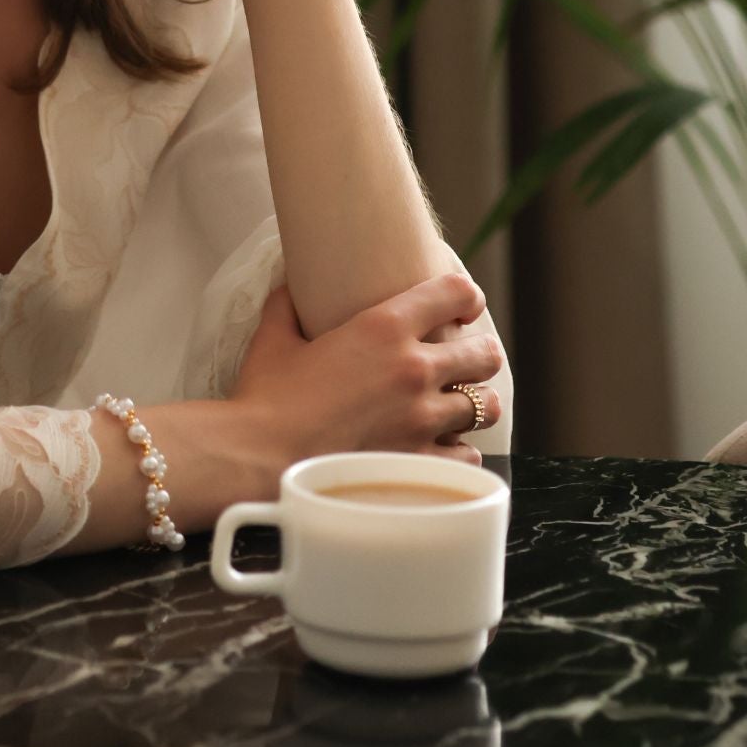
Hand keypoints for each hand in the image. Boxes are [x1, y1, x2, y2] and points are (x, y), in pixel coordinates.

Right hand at [227, 269, 504, 471]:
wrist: (261, 457)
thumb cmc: (266, 398)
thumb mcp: (274, 339)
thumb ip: (288, 306)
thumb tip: (288, 284)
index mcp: (383, 327)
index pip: (454, 293)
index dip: (466, 296)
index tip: (463, 304)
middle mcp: (413, 369)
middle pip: (485, 354)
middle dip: (480, 354)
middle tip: (466, 360)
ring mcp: (422, 419)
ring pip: (485, 406)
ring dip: (474, 403)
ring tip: (459, 405)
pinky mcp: (420, 463)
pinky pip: (466, 455)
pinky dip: (459, 450)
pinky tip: (443, 448)